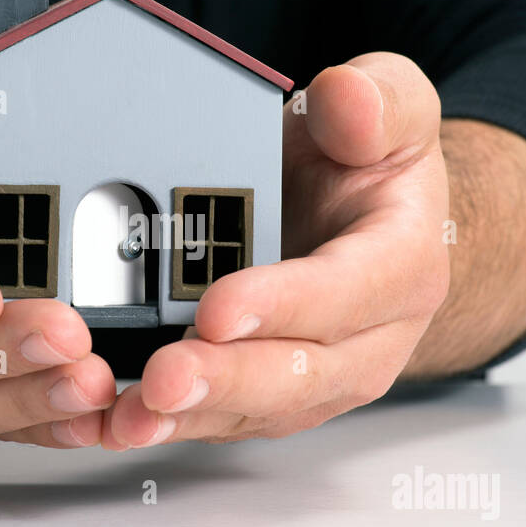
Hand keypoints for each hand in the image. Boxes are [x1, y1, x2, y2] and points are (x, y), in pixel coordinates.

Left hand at [100, 53, 450, 447]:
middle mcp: (371, 337)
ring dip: (193, 417)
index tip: (217, 308)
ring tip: (132, 415)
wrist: (361, 212)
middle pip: (303, 373)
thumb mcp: (388, 105)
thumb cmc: (365, 161)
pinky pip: (226, 418)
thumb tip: (347, 102)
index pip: (348, 291)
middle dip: (226, 380)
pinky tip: (122, 423)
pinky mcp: (273, 394)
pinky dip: (174, 424)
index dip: (284, 303)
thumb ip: (376, 102)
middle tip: (162, 379)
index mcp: (403, 263)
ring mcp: (322, 376)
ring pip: (260, 409)